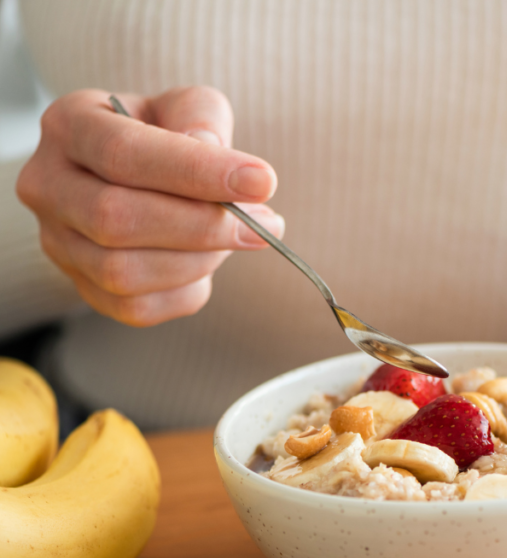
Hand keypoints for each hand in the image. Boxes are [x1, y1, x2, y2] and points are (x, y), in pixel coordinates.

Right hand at [16, 87, 283, 325]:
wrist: (141, 178)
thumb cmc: (167, 137)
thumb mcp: (188, 107)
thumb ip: (201, 118)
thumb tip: (209, 150)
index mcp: (69, 126)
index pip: (124, 153)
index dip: (197, 172)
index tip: (262, 182)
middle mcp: (48, 185)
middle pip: (116, 219)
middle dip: (203, 226)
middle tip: (266, 223)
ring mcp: (58, 242)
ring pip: (123, 272)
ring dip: (199, 260)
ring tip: (241, 236)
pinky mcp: (83, 287)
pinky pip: (137, 308)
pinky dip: (186, 290)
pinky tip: (209, 262)